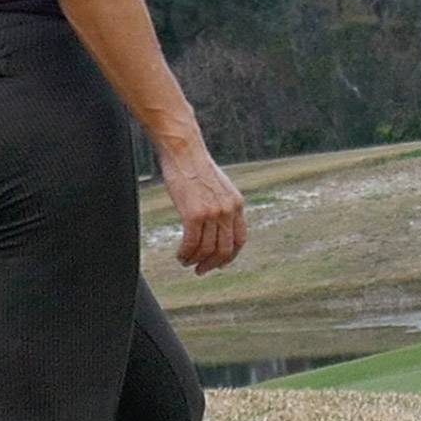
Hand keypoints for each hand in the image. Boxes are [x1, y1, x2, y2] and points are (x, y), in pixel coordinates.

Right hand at [160, 143, 244, 272]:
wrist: (184, 150)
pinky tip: (180, 255)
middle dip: (212, 264)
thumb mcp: (219, 187)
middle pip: (225, 250)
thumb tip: (216, 226)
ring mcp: (212, 213)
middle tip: (201, 270)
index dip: (230, 256)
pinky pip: (191, 244)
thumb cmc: (195, 166)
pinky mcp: (194, 214)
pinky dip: (185, 254)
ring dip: (195, 260)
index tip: (219, 263)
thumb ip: (222, 206)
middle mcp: (228, 210)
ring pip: (207, 250)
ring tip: (186, 261)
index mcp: (237, 204)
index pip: (240, 240)